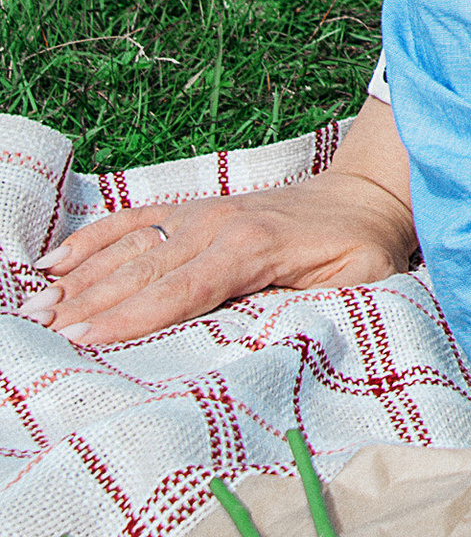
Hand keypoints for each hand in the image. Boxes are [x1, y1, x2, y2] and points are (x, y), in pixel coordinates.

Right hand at [33, 163, 420, 348]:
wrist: (367, 195)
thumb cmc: (362, 250)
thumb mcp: (356, 286)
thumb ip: (312, 310)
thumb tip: (267, 340)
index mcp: (254, 249)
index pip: (183, 291)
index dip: (134, 318)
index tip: (88, 341)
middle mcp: (219, 225)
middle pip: (143, 272)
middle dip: (90, 305)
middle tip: (43, 333)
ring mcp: (204, 213)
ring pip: (131, 247)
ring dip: (82, 278)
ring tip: (38, 305)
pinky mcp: (196, 209)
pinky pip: (138, 220)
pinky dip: (96, 238)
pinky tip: (58, 260)